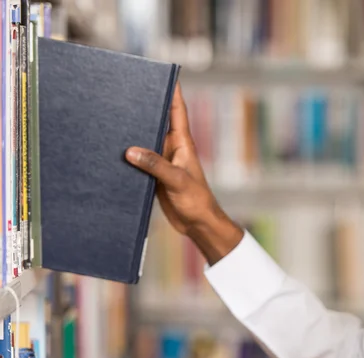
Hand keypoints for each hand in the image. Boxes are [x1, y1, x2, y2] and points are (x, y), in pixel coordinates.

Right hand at [125, 82, 242, 263]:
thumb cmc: (196, 200)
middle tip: (124, 91)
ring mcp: (162, 161)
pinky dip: (128, 155)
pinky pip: (139, 160)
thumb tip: (129, 151)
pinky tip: (112, 151)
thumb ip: (156, 165)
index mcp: (182, 143)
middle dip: (144, 107)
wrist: (198, 224)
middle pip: (157, 121)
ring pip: (145, 140)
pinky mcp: (154, 175)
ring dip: (133, 132)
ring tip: (110, 116)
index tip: (164, 72)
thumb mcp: (177, 181)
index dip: (172, 91)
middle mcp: (172, 148)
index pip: (177, 111)